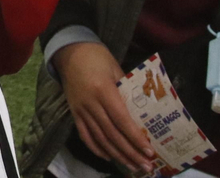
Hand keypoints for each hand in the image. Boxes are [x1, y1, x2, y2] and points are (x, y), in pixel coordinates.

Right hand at [55, 41, 156, 174]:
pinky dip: (97, 148)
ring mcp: (80, 110)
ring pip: (100, 138)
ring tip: (132, 166)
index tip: (150, 152)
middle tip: (146, 166)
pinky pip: (85, 135)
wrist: (69, 51)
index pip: (122, 120)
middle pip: (112, 134)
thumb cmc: (97, 57)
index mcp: (103, 90)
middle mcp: (91, 103)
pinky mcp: (74, 113)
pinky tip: (109, 157)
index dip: (136, 138)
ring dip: (117, 155)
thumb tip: (142, 111)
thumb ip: (127, 90)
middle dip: (130, 152)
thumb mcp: (115, 69)